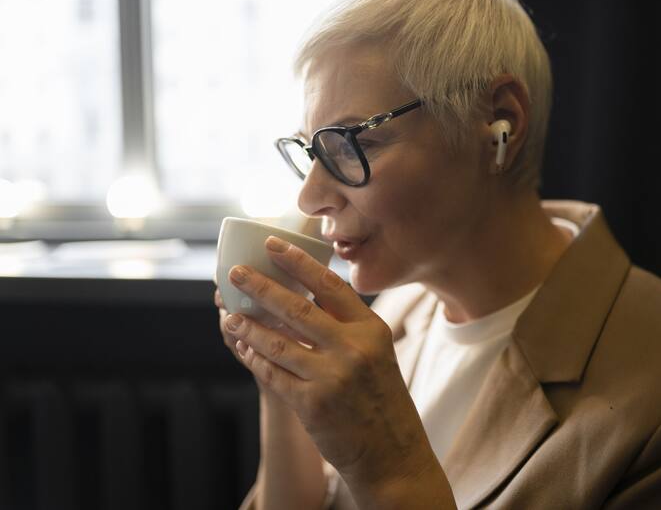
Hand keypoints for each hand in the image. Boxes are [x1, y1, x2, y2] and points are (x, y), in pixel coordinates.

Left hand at [223, 236, 434, 487]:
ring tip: (230, 315)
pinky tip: (243, 348)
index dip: (298, 262)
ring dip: (248, 326)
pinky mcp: (312, 404)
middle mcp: (353, 348)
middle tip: (236, 273)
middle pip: (297, 308)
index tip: (272, 244)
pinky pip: (273, 373)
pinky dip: (254, 358)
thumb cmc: (382, 399)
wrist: (392, 453)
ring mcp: (332, 377)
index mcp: (371, 329)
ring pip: (277, 341)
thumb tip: (305, 298)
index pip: (329, 285)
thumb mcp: (377, 354)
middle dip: (261, 287)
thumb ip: (347, 327)